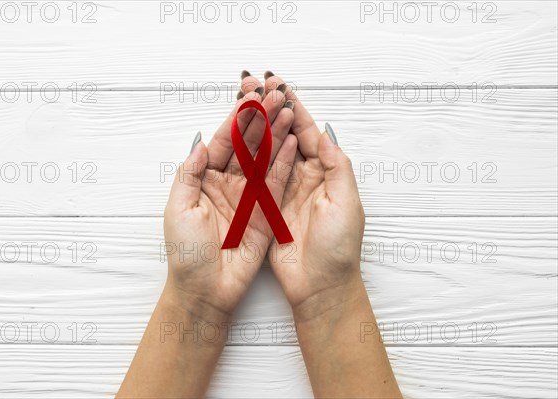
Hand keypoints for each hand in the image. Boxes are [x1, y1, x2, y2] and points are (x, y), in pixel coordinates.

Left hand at [164, 74, 296, 319]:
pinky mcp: (266, 212)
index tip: (250, 98)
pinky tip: (293, 142)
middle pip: (247, 145)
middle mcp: (228, 184)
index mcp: (205, 180)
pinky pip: (277, 183)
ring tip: (288, 110)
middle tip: (275, 95)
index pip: (224, 143)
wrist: (206, 290)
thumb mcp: (178, 208)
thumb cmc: (186, 252)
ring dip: (276, 134)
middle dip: (261, 119)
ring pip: (264, 159)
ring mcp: (249, 197)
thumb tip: (201, 142)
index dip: (236, 120)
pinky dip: (285, 163)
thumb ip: (189, 173)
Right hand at [263, 73, 399, 398]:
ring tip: (243, 105)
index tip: (278, 88)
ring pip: (268, 153)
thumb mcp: (346, 202)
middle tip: (255, 88)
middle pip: (285, 137)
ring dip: (257, 129)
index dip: (294, 110)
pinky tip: (236, 141)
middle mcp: (305, 178)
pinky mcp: (267, 207)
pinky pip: (256, 177)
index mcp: (326, 173)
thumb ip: (336, 166)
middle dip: (271, 112)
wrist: (320, 286)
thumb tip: (324, 132)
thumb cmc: (339, 247)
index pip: (307, 134)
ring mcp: (284, 191)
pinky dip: (248, 158)